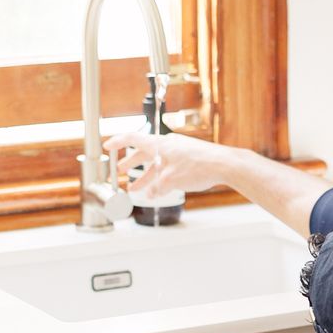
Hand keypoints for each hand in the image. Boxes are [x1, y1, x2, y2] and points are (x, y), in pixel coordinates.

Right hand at [103, 131, 239, 201]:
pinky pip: (168, 167)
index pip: (132, 139)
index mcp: (159, 144)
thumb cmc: (198, 167)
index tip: (107, 147)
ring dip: (145, 175)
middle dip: (131, 164)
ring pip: (156, 163)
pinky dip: (160, 177)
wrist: (224, 165)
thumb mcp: (170, 180)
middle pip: (143, 153)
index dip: (118, 143)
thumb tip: (151, 194)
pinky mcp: (189, 159)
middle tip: (120, 171)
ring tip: (136, 187)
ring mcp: (179, 151)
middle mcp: (168, 145)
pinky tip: (158, 189)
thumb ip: (157, 188)